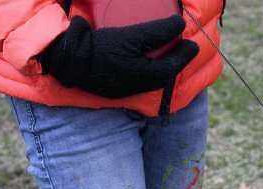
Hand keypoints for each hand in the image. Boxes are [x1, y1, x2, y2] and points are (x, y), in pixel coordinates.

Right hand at [40, 15, 198, 97]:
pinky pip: (140, 81)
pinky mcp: (115, 87)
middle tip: (186, 49)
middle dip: (178, 63)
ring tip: (169, 55)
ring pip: (154, 80)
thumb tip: (180, 25)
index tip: (193, 43)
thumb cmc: (101, 48)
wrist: (68, 61)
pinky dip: (150, 71)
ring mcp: (126, 88)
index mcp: (148, 76)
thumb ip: (157, 32)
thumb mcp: (131, 37)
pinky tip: (147, 63)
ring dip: (165, 68)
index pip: (175, 66)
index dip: (186, 54)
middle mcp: (140, 86)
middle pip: (167, 76)